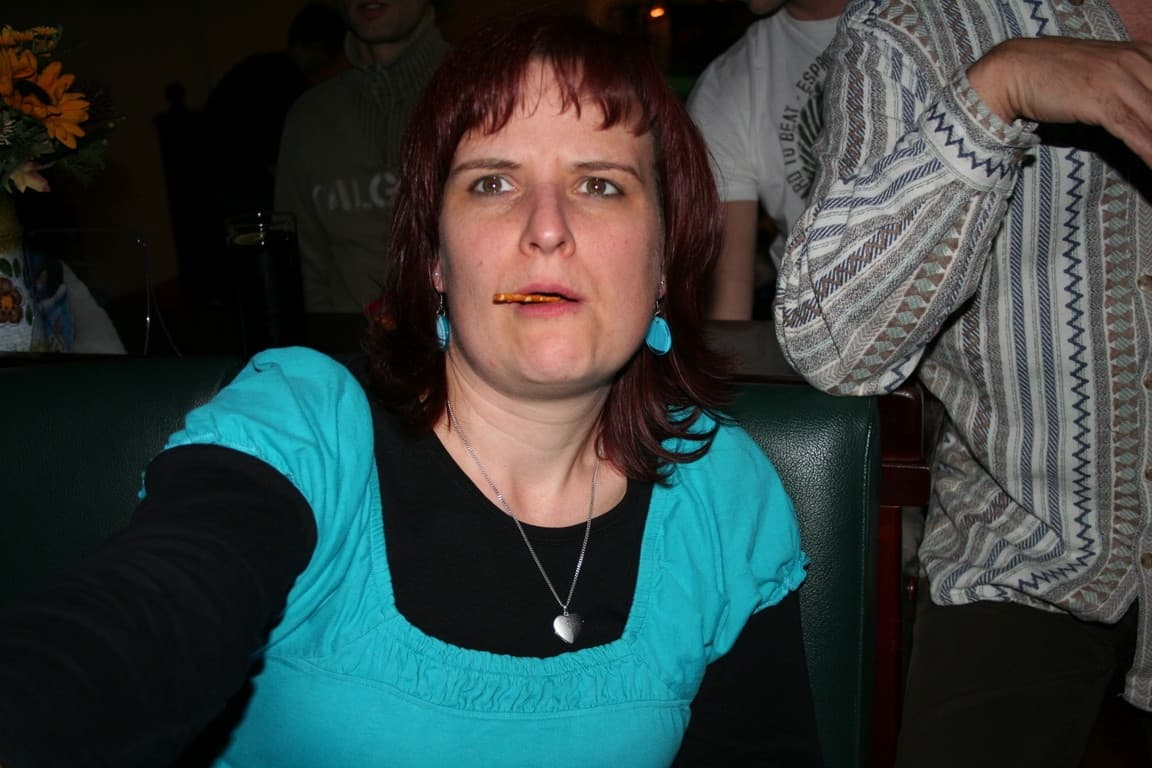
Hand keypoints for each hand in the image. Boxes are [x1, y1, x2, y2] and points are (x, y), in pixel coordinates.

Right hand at [967, 36, 1151, 164]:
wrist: (1013, 70)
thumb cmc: (1053, 75)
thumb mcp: (1101, 75)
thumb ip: (1128, 88)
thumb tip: (1140, 114)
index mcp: (1143, 54)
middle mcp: (1139, 62)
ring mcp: (1122, 80)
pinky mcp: (1103, 100)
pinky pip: (1137, 131)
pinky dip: (1151, 152)